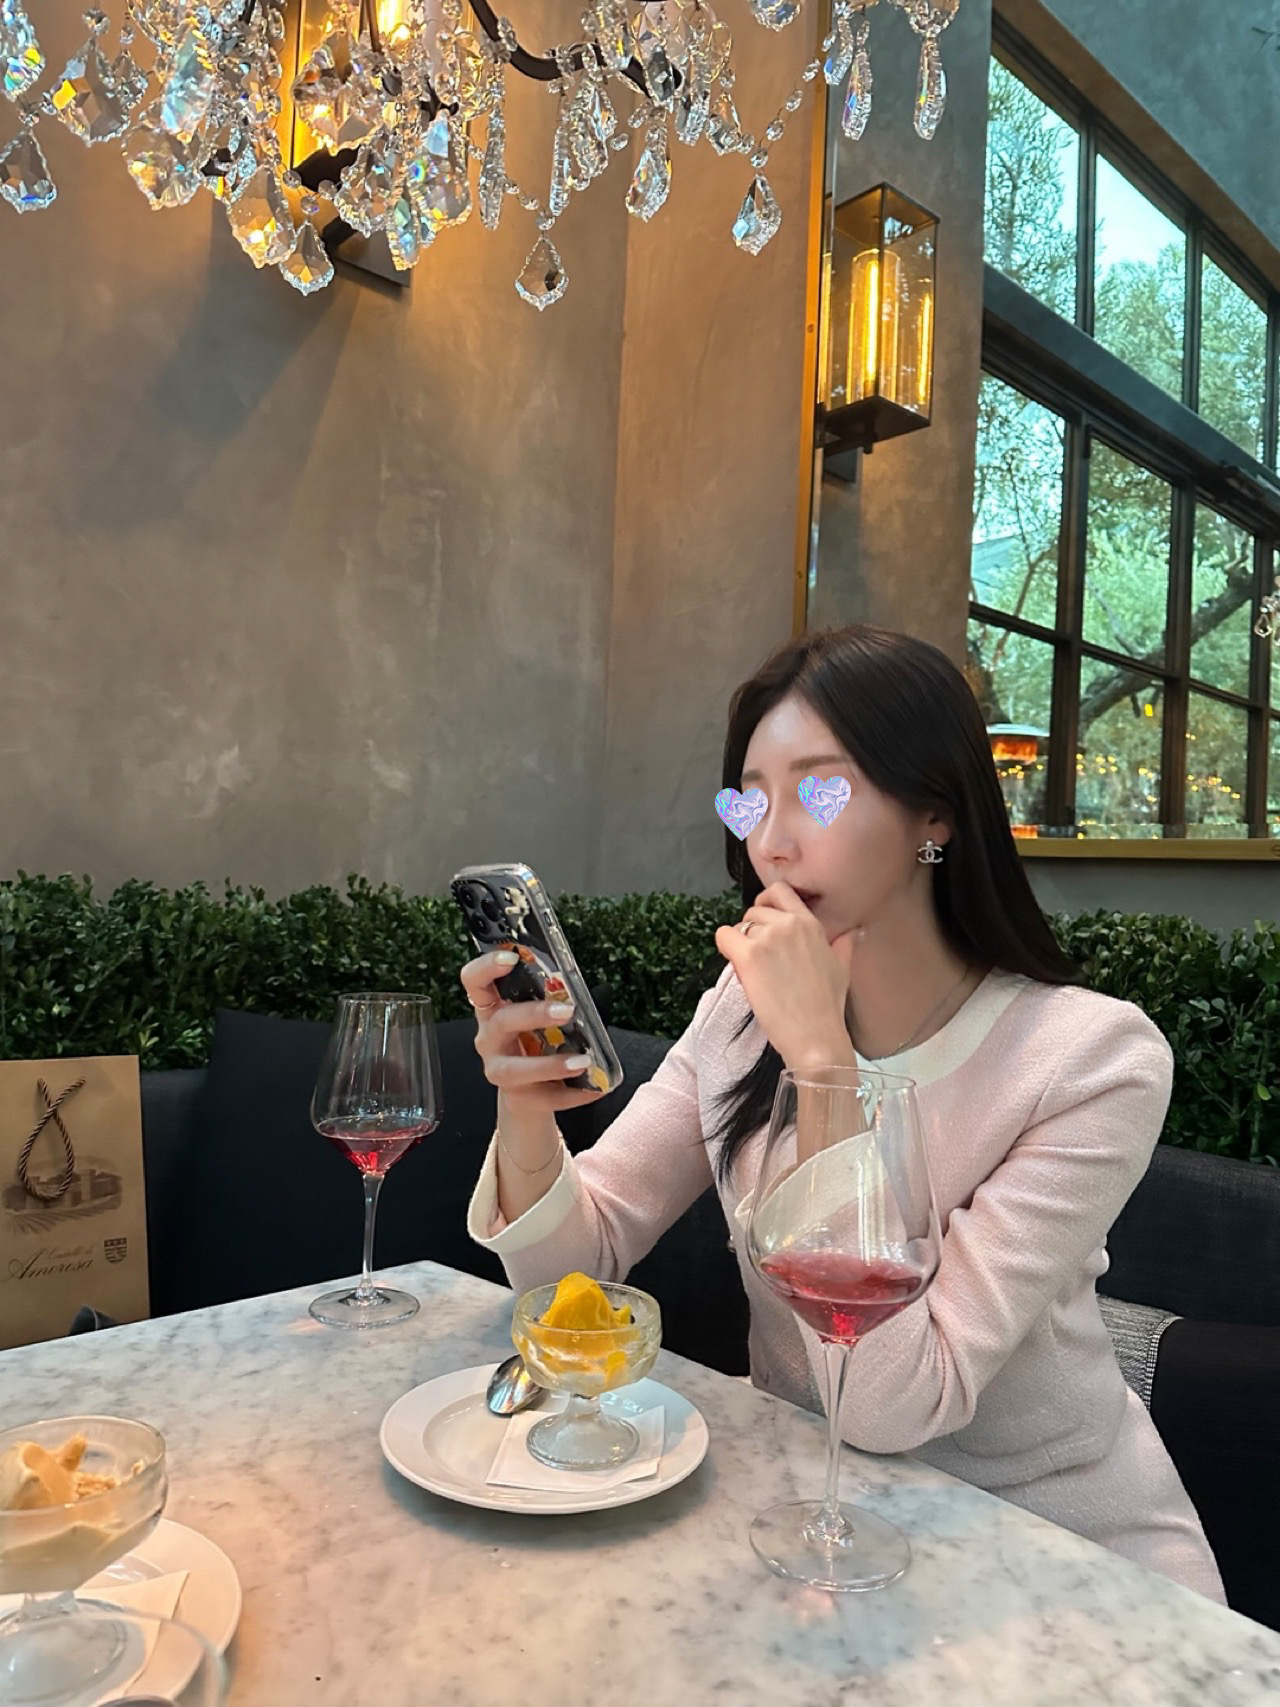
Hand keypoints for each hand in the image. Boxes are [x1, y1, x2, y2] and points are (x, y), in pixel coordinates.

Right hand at [459, 951, 609, 1115]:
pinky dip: (574, 1093)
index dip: (488, 967)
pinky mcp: (517, 1097)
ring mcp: (499, 1070)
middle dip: (534, 1014)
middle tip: (566, 1011)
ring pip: (516, 1069)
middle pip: (502, 1021)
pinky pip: (545, 1097)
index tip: (510, 959)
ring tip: (582, 1062)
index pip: (475, 981)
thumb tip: (601, 989)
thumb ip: (562, 1001)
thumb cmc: (538, 1044)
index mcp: (494, 1009)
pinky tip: (596, 1087)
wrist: (530, 1095)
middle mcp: (490, 1038)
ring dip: (550, 1065)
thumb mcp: (544, 1018)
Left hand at [713, 883, 858, 1070]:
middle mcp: (789, 925)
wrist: (815, 1036)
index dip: (766, 903)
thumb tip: (853, 931)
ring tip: (755, 971)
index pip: (780, 891)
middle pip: (755, 911)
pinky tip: (738, 967)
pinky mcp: (749, 956)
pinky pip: (723, 936)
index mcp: (810, 924)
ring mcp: (768, 938)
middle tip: (761, 958)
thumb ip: (843, 944)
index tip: (763, 921)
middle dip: (752, 931)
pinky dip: (725, 949)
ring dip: (741, 945)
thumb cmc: (827, 1007)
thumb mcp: (842, 968)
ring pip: (739, 926)